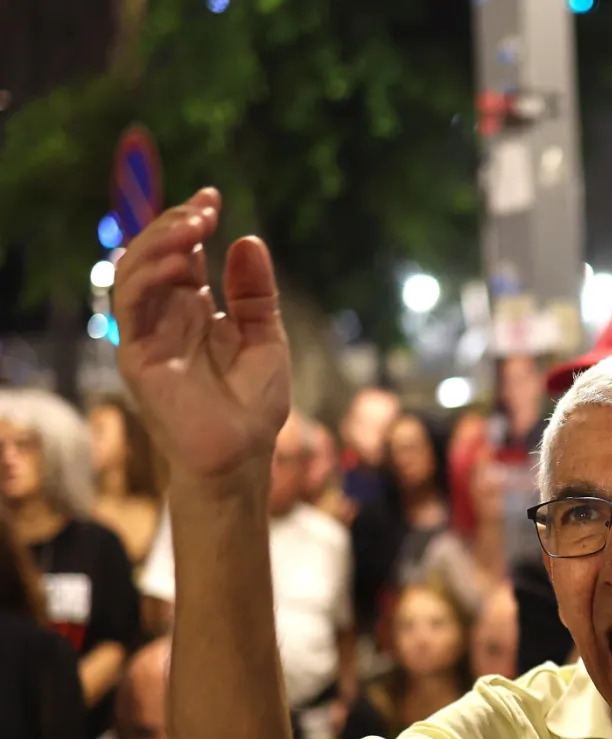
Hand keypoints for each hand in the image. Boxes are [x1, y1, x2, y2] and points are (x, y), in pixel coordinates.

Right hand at [114, 188, 290, 490]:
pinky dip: (150, 277)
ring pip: (134, 271)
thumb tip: (247, 239)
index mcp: (194, 308)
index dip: (190, 221)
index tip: (212, 197)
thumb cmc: (254, 404)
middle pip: (154, 254)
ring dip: (161, 242)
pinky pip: (130, 305)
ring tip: (195, 227)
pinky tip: (180, 264)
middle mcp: (167, 316)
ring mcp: (148, 334)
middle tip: (206, 209)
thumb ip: (254, 293)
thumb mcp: (266, 337)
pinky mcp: (136, 355)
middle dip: (176, 223)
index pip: (181, 253)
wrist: (243, 454)